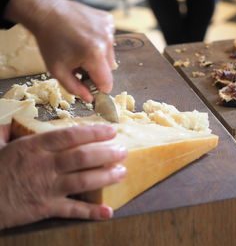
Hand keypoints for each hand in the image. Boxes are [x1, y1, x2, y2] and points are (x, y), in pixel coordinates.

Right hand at [0, 124, 126, 229]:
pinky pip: (72, 210)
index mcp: (34, 147)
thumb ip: (8, 131)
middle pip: (81, 158)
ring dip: (105, 177)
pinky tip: (108, 212)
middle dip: (106, 154)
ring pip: (82, 181)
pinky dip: (91, 212)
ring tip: (122, 172)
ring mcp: (46, 188)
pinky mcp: (45, 208)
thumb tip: (12, 122)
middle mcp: (44, 166)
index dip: (93, 133)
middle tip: (123, 152)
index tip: (111, 131)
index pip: (70, 136)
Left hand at [5, 0, 115, 101]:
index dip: (97, 87)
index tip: (88, 84)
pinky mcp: (108, 21)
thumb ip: (75, 89)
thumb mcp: (57, 71)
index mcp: (94, 54)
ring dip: (99, 56)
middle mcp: (106, 41)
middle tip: (79, 63)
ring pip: (110, 55)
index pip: (107, 83)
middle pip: (109, 69)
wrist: (46, 12)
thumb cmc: (50, 42)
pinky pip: (109, 40)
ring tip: (82, 48)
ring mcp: (109, 29)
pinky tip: (86, 37)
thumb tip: (90, 99)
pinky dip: (100, 42)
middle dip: (96, 70)